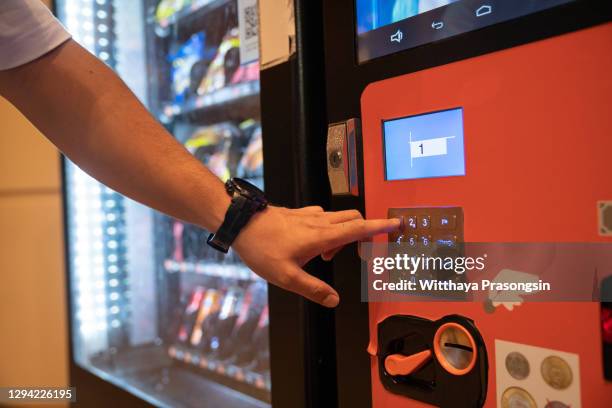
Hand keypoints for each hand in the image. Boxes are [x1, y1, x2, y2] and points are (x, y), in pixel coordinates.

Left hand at [233, 206, 399, 307]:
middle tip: (358, 252)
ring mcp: (309, 215)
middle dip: (363, 232)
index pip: (358, 228)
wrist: (241, 223)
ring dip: (343, 233)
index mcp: (321, 236)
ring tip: (325, 257)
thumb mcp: (286, 277)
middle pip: (354, 219)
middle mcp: (319, 222)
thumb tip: (334, 300)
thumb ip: (312, 289)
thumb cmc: (261, 248)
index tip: (397, 223)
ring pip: (339, 218)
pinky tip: (313, 244)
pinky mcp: (301, 214)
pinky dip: (329, 228)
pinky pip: (324, 217)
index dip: (380, 227)